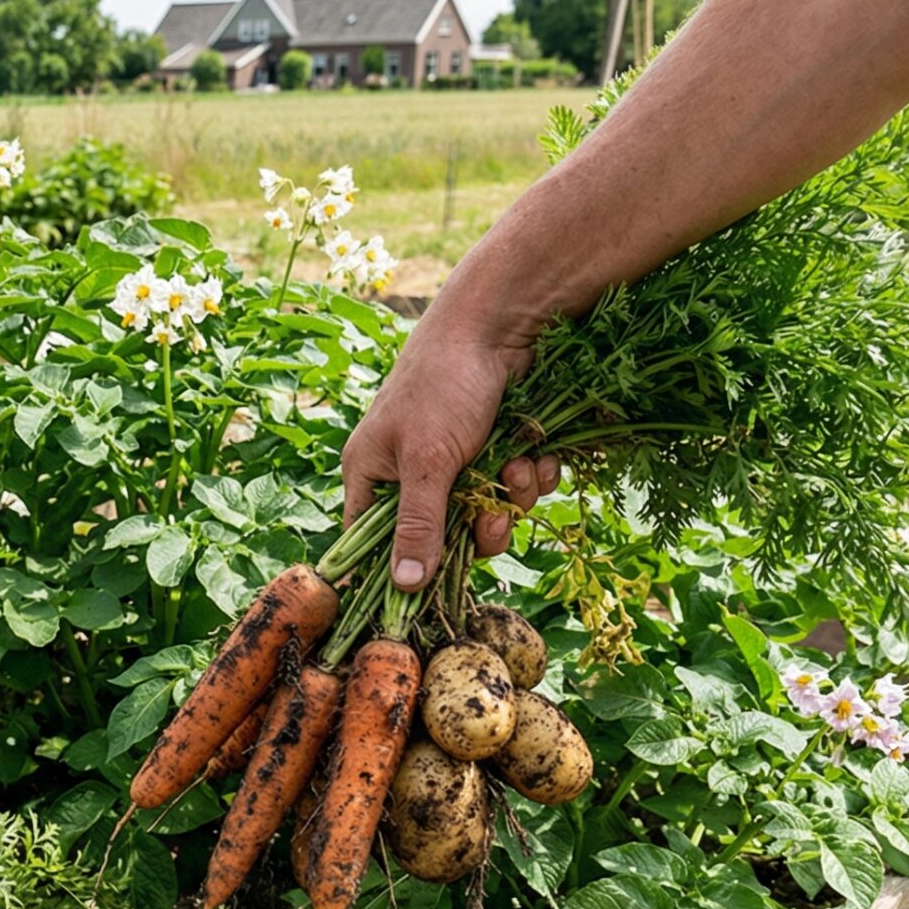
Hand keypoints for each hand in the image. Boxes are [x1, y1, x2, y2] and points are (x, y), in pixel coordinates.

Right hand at [341, 296, 557, 589]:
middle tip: (497, 519)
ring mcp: (452, 459)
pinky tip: (536, 455)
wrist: (499, 321)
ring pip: (483, 512)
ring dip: (510, 497)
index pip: (371, 541)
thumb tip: (403, 585)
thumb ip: (418, 525)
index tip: (432, 587)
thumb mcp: (428, 462)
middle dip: (477, 528)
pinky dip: (528, 476)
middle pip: (439, 536)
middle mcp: (408, 471)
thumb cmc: (443, 383)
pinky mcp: (492, 447)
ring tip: (518, 466)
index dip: (400, 567)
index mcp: (373, 473)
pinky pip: (510, 486)